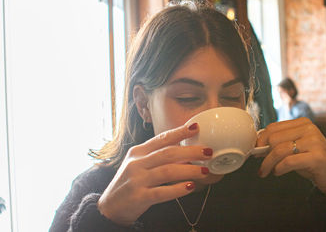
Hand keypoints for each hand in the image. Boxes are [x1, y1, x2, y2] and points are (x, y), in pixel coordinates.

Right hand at [97, 123, 211, 225]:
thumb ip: (157, 157)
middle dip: (190, 151)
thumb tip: (185, 152)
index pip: (161, 138)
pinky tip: (190, 187)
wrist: (110, 207)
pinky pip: (161, 192)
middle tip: (207, 152)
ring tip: (204, 171)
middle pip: (168, 153)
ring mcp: (137, 179)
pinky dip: (178, 189)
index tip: (195, 127)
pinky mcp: (138, 197)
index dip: (179, 132)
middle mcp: (137, 163)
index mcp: (138, 152)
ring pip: (167, 171)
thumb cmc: (129, 183)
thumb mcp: (138, 164)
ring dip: (189, 169)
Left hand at [256, 118, 325, 196]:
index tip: (256, 150)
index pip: (273, 127)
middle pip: (273, 138)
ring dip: (268, 163)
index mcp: (302, 123)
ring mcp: (314, 142)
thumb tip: (258, 145)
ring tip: (265, 171)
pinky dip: (279, 169)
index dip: (261, 140)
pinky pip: (288, 162)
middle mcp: (309, 129)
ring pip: (279, 150)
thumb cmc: (313, 162)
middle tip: (261, 164)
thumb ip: (280, 142)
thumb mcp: (296, 147)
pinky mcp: (317, 157)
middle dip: (263, 153)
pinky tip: (278, 172)